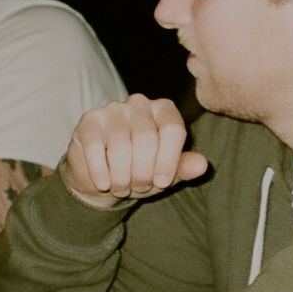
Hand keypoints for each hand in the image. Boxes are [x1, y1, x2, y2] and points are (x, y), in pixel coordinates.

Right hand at [59, 95, 208, 208]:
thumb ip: (184, 167)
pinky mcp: (89, 120)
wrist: (103, 178)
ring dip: (122, 175)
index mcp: (165, 110)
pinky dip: (101, 170)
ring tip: (122, 188)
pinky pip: (95, 146)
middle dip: (143, 171)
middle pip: (147, 138)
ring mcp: (113, 109)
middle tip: (139, 188)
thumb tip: (203, 165)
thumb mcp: (165, 173)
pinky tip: (103, 184)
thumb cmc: (140, 171)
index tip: (162, 182)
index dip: (168, 160)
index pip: (173, 129)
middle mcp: (140, 103)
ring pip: (121, 144)